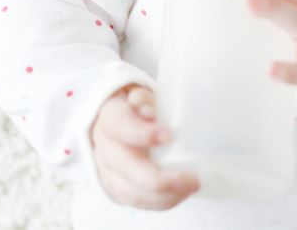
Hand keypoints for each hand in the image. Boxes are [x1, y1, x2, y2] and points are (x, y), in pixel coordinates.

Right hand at [89, 84, 199, 209]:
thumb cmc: (137, 108)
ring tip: (192, 185)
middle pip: (125, 167)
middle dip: (158, 177)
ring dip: (164, 194)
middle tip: (191, 176)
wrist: (116, 121)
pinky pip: (137, 201)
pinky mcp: (115, 188)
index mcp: (110, 117)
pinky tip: (181, 194)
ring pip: (131, 190)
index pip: (120, 126)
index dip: (142, 133)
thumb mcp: (143, 95)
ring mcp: (107, 171)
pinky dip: (161, 201)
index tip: (168, 136)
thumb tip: (150, 112)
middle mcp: (104, 147)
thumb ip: (147, 100)